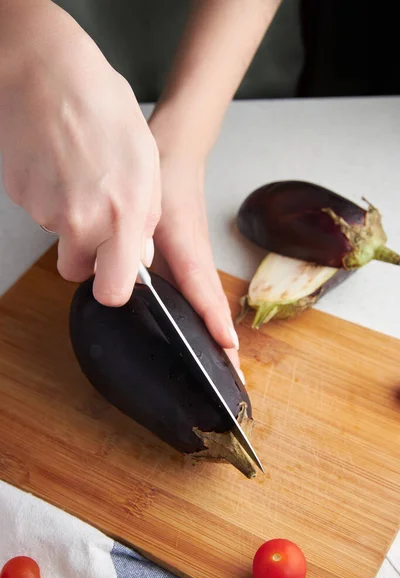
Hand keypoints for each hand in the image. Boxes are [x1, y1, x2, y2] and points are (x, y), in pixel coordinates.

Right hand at [0, 1, 159, 305]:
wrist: (47, 74)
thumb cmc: (103, 110)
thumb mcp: (147, 166)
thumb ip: (146, 219)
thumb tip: (139, 256)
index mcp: (122, 216)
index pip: (112, 291)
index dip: (114, 287)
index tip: (116, 275)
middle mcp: (81, 222)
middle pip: (77, 271)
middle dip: (88, 256)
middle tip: (97, 221)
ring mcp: (45, 212)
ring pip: (60, 238)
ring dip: (71, 219)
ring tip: (81, 175)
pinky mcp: (21, 198)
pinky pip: (40, 212)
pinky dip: (51, 198)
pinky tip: (61, 167)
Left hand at [149, 121, 241, 375]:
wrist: (179, 149)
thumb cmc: (162, 174)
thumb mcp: (140, 206)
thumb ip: (127, 241)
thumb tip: (112, 279)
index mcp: (188, 249)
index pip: (204, 293)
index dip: (213, 323)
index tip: (226, 349)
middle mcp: (199, 261)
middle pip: (216, 312)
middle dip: (226, 350)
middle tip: (236, 389)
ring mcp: (198, 262)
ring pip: (212, 308)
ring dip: (221, 341)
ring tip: (227, 376)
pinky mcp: (193, 260)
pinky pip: (204, 298)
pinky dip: (211, 323)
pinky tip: (206, 340)